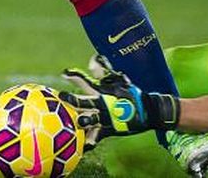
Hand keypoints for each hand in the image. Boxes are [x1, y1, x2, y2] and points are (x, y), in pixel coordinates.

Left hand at [59, 66, 178, 147]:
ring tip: (78, 121)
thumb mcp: (117, 80)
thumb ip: (103, 70)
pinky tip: (82, 148)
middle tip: (61, 96)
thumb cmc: (129, 93)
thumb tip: (92, 59)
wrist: (146, 111)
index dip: (76, 77)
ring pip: (93, 119)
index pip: (87, 81)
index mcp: (102, 91)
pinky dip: (90, 142)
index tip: (65, 73)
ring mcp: (106, 117)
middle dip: (74, 99)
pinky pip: (98, 137)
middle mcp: (103, 103)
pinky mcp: (109, 130)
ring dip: (85, 120)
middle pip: (86, 100)